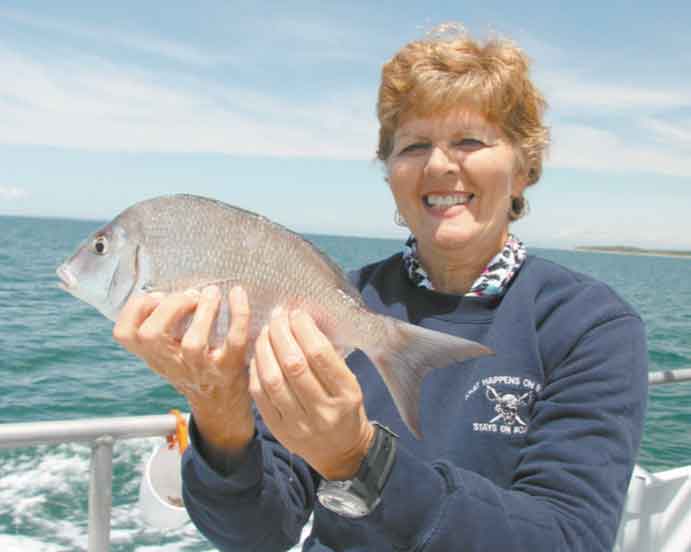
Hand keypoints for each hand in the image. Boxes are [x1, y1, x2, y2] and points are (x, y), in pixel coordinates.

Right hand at [113, 285, 254, 453]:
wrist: (220, 402)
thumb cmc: (193, 366)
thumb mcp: (166, 352)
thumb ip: (159, 329)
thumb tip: (164, 292)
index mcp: (153, 354)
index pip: (125, 334)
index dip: (136, 309)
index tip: (158, 296)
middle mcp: (172, 363)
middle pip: (152, 335)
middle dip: (170, 306)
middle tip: (190, 297)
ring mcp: (200, 368)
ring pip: (193, 344)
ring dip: (204, 311)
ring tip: (211, 293)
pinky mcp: (229, 367)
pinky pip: (234, 340)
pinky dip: (238, 314)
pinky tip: (237, 293)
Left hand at [249, 310, 374, 480]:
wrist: (341, 452)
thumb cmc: (345, 408)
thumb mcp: (350, 383)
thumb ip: (329, 357)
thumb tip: (301, 320)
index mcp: (346, 394)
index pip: (320, 355)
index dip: (304, 328)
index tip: (297, 313)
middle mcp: (323, 411)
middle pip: (293, 364)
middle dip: (281, 333)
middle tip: (277, 316)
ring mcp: (299, 424)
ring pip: (273, 379)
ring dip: (265, 348)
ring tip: (266, 331)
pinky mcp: (279, 431)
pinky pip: (260, 395)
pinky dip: (256, 370)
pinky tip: (258, 354)